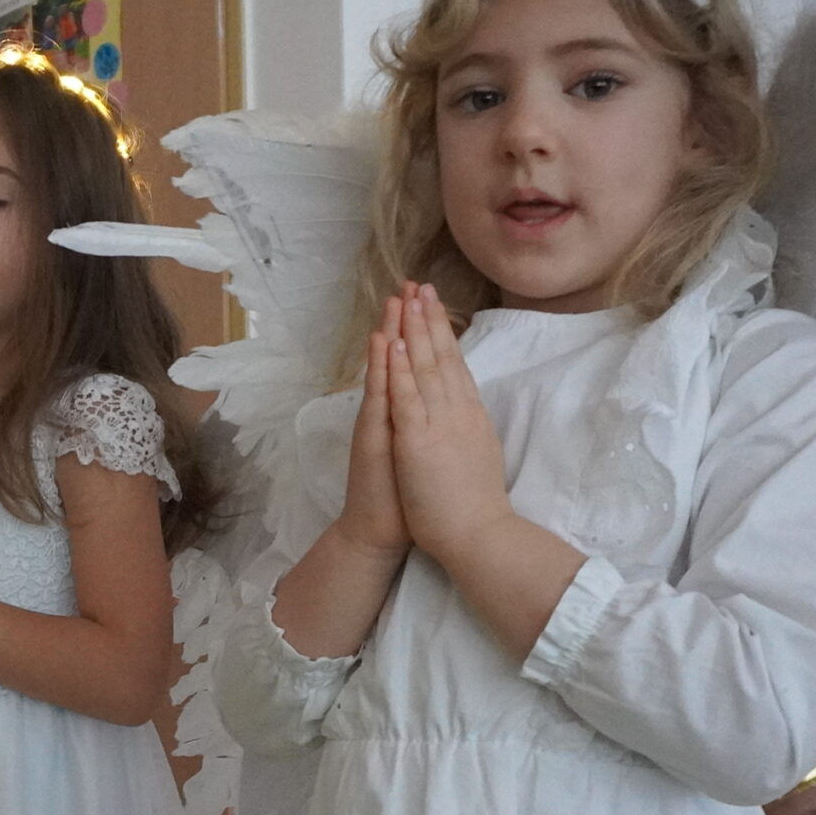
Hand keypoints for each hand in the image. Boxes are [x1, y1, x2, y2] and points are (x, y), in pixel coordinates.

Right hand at [333, 299, 411, 561]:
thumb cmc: (405, 496)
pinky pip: (378, 397)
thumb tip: (443, 403)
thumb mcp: (420, 452)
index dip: (422, 333)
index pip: (416, 366)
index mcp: (407, 415)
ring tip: (395, 299)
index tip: (427, 300)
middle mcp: (389, 413)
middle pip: (399, 359)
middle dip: (406, 320)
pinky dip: (380, 368)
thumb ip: (428, 424)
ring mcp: (378, 423)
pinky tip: (379, 342)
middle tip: (410, 283)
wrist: (378, 530)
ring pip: (387, 369)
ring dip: (391, 331)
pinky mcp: (371, 439)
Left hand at [385, 282, 513, 561]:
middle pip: (443, 357)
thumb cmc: (475, 506)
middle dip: (430, 319)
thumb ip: (470, 430)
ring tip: (408, 298)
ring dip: (415, 331)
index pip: (456, 366)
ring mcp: (440, 424)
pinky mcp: (419, 440)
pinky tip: (396, 342)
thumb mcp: (477, 456)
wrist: (478, 536)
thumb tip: (470, 413)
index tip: (436, 306)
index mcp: (470, 417)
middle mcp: (458, 412)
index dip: (445, 334)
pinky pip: (408, 397)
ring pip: (426, 368)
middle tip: (422, 285)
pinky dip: (401, 368)